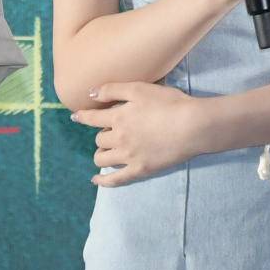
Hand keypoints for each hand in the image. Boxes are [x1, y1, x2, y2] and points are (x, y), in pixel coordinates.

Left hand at [78, 79, 212, 187]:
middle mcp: (119, 138)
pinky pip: (116, 179)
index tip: (76, 117)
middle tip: (110, 131)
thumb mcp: (140, 89)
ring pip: (102, 158)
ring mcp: (129, 156)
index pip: (92, 118)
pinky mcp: (140, 170)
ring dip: (100, 154)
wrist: (193, 125)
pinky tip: (96, 179)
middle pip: (99, 140)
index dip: (82, 117)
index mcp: (118, 117)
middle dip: (101, 135)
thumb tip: (90, 93)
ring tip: (106, 151)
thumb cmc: (170, 103)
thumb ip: (113, 90)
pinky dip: (103, 181)